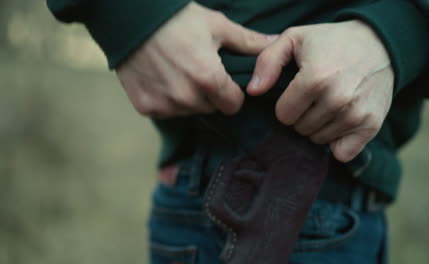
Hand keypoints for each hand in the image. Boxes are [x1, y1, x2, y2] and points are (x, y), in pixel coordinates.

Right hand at [116, 2, 272, 117]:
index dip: (233, 94)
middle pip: (211, 109)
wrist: (131, 18)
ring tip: (179, 73)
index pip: (234, 106)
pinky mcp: (146, 107)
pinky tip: (162, 79)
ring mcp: (164, 105)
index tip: (225, 81)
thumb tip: (274, 42)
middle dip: (211, 95)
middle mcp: (187, 98)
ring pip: (189, 111)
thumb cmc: (177, 19)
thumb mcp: (216, 26)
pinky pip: (166, 111)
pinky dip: (167, 100)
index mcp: (209, 79)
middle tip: (199, 71)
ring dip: (189, 98)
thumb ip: (247, 41)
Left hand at [247, 20, 393, 162]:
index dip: (286, 105)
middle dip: (302, 115)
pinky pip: (342, 153)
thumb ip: (267, 62)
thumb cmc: (330, 42)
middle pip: (300, 129)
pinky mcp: (371, 126)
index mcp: (315, 78)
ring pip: (319, 140)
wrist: (379, 44)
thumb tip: (252, 91)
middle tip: (315, 97)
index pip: (283, 115)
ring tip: (329, 103)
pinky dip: (338, 143)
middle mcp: (337, 99)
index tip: (296, 92)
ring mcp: (356, 114)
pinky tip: (340, 122)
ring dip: (319, 126)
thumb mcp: (294, 39)